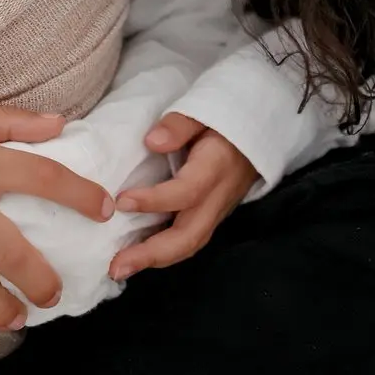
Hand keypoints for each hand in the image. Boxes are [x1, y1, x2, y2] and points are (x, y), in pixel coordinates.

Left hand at [109, 113, 258, 278]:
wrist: (259, 128)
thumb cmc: (226, 116)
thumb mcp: (206, 107)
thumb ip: (180, 123)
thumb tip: (153, 141)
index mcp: (216, 168)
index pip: (186, 192)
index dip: (155, 200)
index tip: (121, 201)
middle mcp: (218, 196)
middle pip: (190, 236)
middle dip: (152, 254)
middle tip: (116, 266)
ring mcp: (217, 209)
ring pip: (190, 244)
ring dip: (155, 259)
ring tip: (120, 267)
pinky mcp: (211, 214)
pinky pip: (189, 239)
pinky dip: (164, 251)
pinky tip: (138, 254)